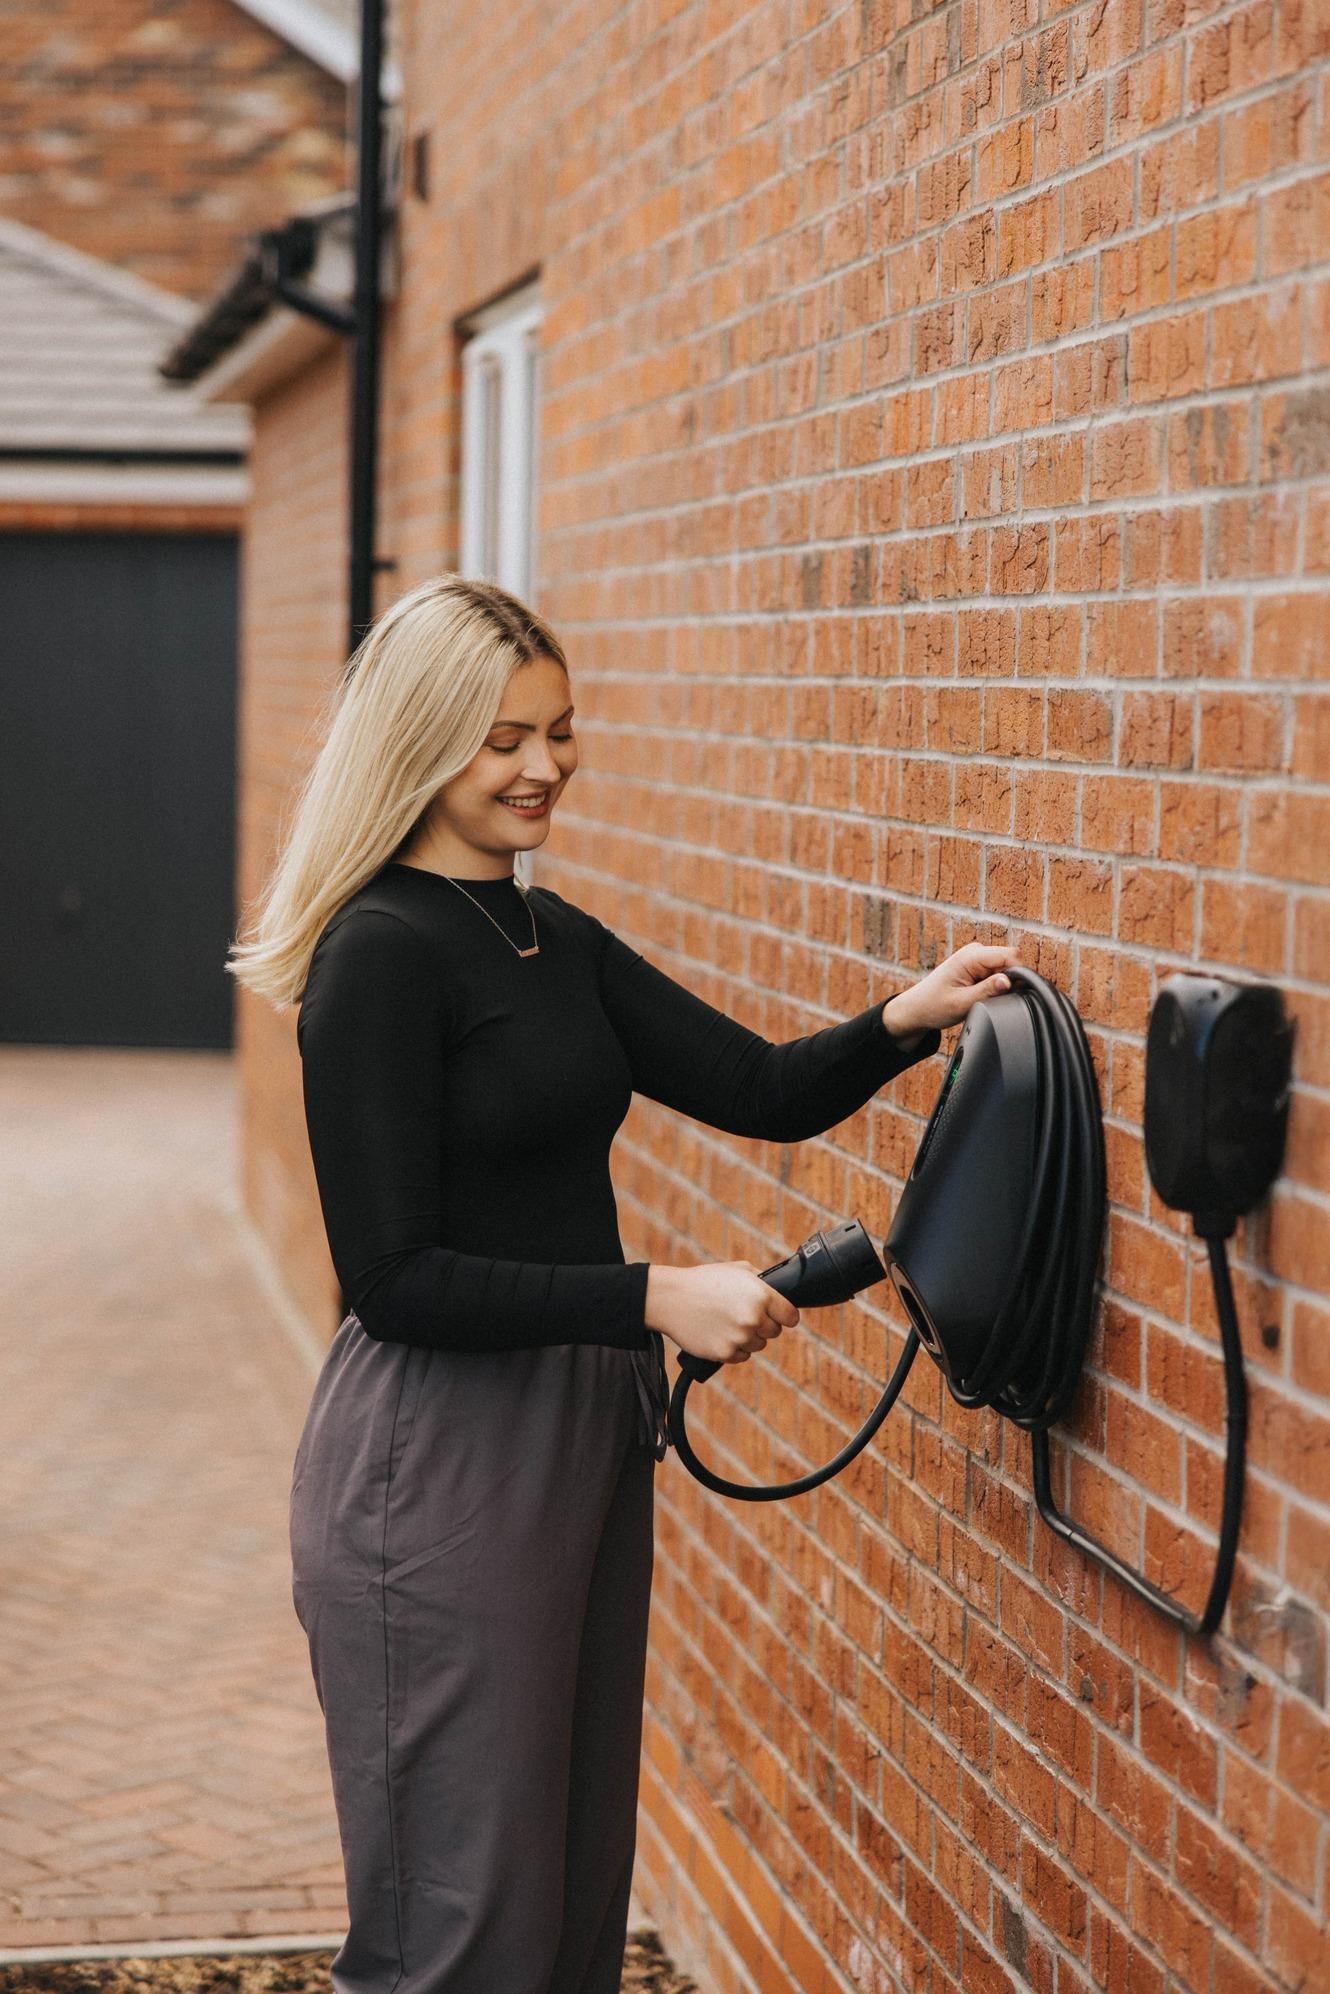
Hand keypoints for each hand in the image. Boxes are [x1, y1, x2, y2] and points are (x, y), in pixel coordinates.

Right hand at [644, 1261, 799, 1366]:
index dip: (784, 1316)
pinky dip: (733, 1348)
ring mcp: (740, 1337)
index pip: (791, 1317)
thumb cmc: (704, 1281)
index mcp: (761, 1295)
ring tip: (727, 1322)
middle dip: (763, 1325)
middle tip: (743, 1315)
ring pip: (758, 1345)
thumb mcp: (737, 1270)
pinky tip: (719, 1333)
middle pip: (774, 1332)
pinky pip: (741, 1356)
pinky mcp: (725, 1353)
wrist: (671, 1298)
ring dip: (748, 1337)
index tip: (779, 1316)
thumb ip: (763, 1281)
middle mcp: (754, 1318)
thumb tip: (780, 1293)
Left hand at [884, 941, 1019, 1039]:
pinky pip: (998, 973)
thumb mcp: (961, 1003)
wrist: (917, 1009)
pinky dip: (996, 986)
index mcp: (970, 956)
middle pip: (1010, 961)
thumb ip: (987, 991)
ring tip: (982, 998)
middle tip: (993, 999)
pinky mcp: (978, 967)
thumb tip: (1009, 981)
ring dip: (1001, 985)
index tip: (1016, 992)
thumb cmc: (933, 1006)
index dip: (1019, 973)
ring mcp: (977, 958)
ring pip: (1006, 968)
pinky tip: (982, 996)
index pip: (1010, 955)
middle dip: (1009, 981)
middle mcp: (975, 952)